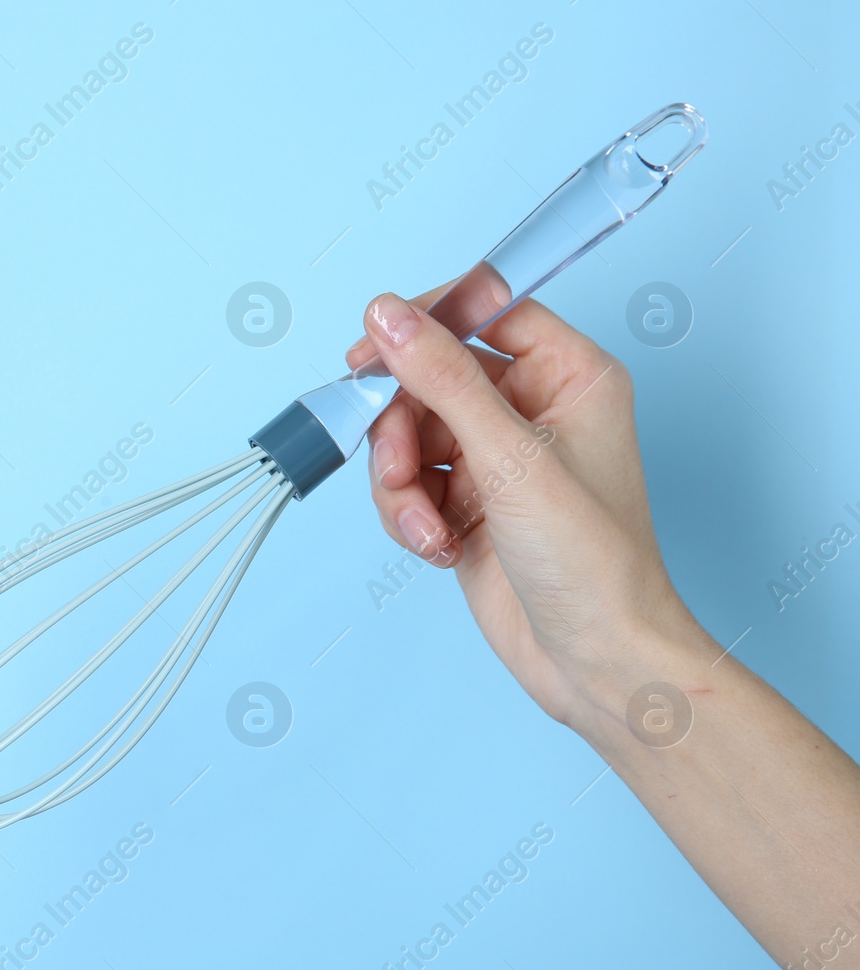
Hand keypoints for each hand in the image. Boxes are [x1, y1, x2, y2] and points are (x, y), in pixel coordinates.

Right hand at [344, 283, 703, 727]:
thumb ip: (443, 379)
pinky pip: (407, 482)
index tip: (375, 347)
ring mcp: (496, 457)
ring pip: (409, 433)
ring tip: (424, 525)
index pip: (488, 309)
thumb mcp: (509, 458)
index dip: (428, 322)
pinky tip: (436, 546)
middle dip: (402, 428)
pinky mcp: (467, 502)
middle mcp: (533, 408)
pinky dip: (407, 514)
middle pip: (432, 377)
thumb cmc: (591, 561)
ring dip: (400, 482)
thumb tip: (388, 316)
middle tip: (396, 466)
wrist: (594, 660)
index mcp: (569, 375)